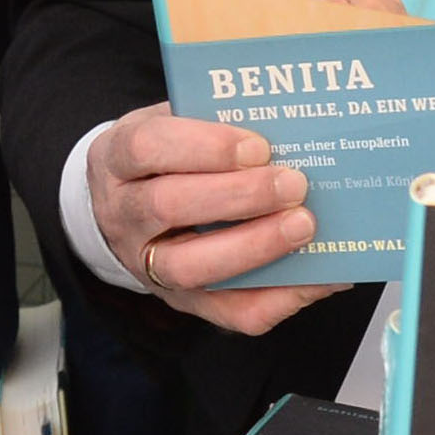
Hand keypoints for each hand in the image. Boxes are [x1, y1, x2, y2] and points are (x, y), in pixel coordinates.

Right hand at [86, 104, 341, 333]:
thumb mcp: (169, 124)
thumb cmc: (161, 157)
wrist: (124, 207)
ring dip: (254, 247)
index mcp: (116, 160)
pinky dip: (279, 298)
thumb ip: (212, 122)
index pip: (147, 148)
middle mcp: (122, 215)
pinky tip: (318, 277)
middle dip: (239, 196)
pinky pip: (228, 312)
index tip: (258, 146)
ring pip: (191, 268)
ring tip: (303, 226)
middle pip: (166, 207)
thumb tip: (290, 132)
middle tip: (293, 185)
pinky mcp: (181, 300)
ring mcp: (146, 264)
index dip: (205, 146)